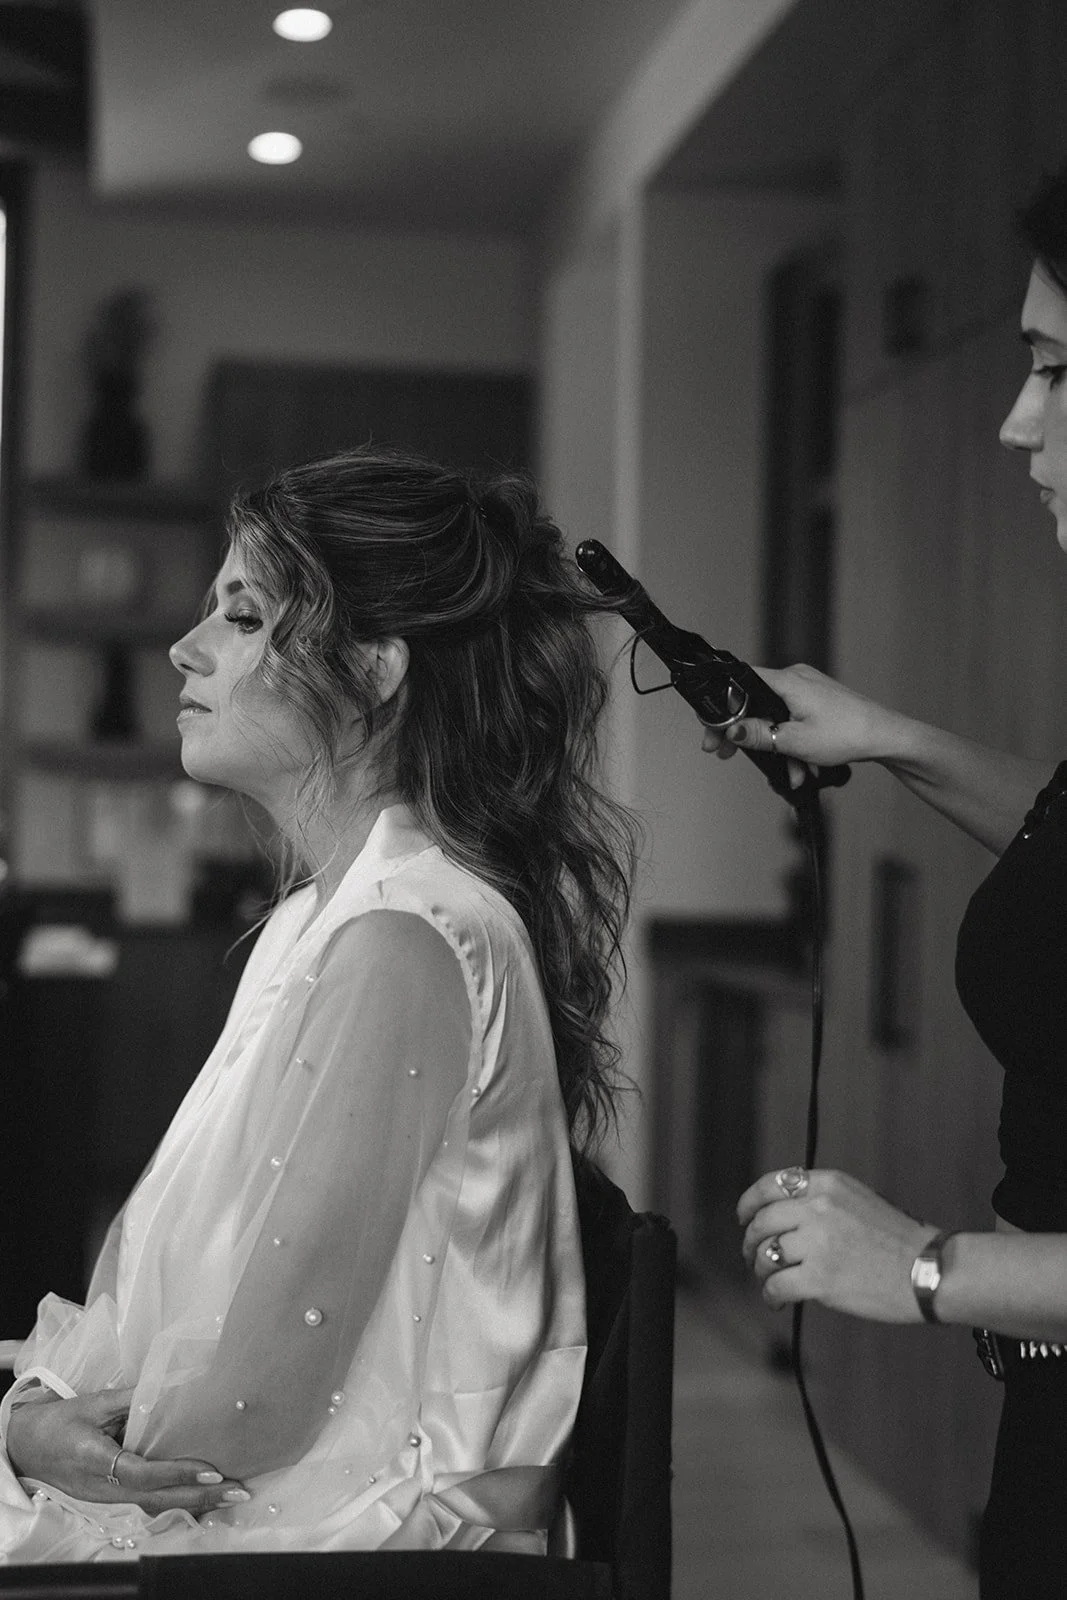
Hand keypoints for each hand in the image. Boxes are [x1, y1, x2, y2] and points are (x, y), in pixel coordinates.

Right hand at [6, 1388, 249, 1514]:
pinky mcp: (111, 1502)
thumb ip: (133, 1397)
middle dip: (201, 1498)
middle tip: (239, 1490)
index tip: (211, 1470)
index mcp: (96, 1459)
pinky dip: (178, 1504)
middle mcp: (104, 1488)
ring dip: (195, 1504)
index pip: (142, 1473)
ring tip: (232, 1496)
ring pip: (156, 1507)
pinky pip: (149, 1506)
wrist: (26, 1449)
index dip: (177, 1473)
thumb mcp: (93, 1402)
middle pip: (158, 1500)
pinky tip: (205, 1500)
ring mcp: (107, 1500)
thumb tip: (174, 1383)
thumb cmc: (58, 1422)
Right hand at [701, 663, 894, 770]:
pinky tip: (802, 766)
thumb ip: (759, 734)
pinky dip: (792, 742)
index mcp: (787, 680)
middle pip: (755, 703)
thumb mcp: (794, 741)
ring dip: (777, 747)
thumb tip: (732, 731)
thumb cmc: (848, 733)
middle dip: (748, 735)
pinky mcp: (817, 701)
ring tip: (789, 773)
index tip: (713, 731)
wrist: (886, 736)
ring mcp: (807, 689)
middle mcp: (795, 678)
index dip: (721, 707)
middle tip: (728, 754)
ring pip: (775, 717)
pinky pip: (792, 720)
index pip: (739, 682)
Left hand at [736, 1168, 937, 1321]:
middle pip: (761, 1223)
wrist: (928, 1269)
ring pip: (765, 1256)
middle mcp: (818, 1207)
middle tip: (753, 1258)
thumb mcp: (857, 1198)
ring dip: (761, 1271)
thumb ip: (819, 1199)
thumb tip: (779, 1214)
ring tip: (770, 1281)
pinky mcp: (820, 1278)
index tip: (743, 1217)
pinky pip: (776, 1286)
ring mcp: (818, 1242)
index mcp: (827, 1183)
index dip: (749, 1203)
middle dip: (751, 1244)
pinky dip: (770, 1296)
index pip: (769, 1185)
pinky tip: (778, 1301)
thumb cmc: (897, 1240)